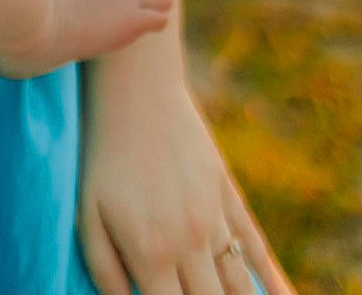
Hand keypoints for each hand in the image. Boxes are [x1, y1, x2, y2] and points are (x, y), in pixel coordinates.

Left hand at [79, 70, 296, 294]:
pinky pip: (256, 246)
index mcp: (151, 255)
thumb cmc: (101, 153)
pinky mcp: (227, 194)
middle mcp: (191, 243)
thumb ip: (105, 272)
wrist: (135, 86)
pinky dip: (274, 281)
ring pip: (239, 288)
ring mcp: (214, 218)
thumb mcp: (88, 214)